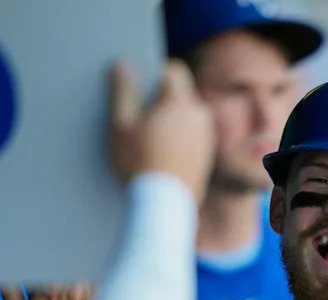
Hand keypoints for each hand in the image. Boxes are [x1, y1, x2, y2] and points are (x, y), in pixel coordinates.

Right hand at [109, 59, 214, 202]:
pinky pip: (192, 137)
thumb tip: (121, 65)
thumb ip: (122, 92)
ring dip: (171, 118)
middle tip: (139, 115)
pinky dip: (178, 138)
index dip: (154, 72)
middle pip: (181, 93)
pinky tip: (159, 154)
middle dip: (162, 97)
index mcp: (180, 103)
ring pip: (187, 116)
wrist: (164, 207)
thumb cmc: (139, 165)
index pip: (173, 70)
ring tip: (147, 138)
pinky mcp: (206, 157)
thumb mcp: (121, 126)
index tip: (138, 87)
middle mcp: (200, 117)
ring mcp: (206, 138)